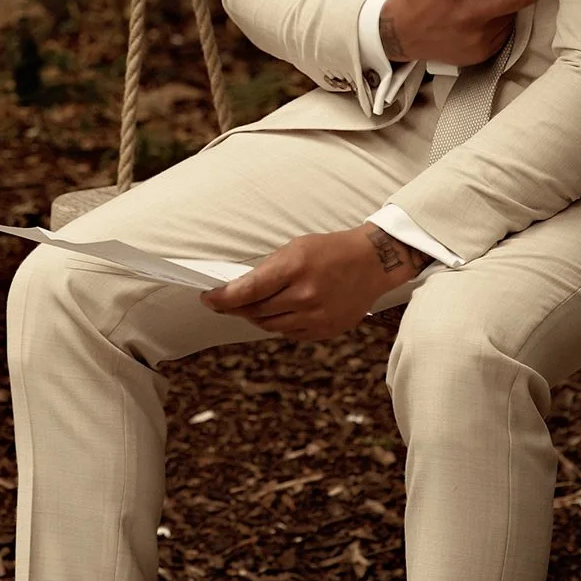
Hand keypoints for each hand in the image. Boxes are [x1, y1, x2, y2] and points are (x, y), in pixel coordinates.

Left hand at [199, 225, 425, 340]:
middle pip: (254, 311)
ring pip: (269, 326)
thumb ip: (268, 270)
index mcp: (294, 268)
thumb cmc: (330, 250)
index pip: (246, 291)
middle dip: (234, 307)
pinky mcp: (325, 330)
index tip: (208, 298)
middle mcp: (304, 296)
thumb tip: (239, 289)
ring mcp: (316, 317)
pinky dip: (278, 324)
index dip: (222, 298)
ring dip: (255, 317)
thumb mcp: (295, 247)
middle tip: (222, 302)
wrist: (372, 263)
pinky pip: (289, 333)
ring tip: (250, 306)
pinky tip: (279, 312)